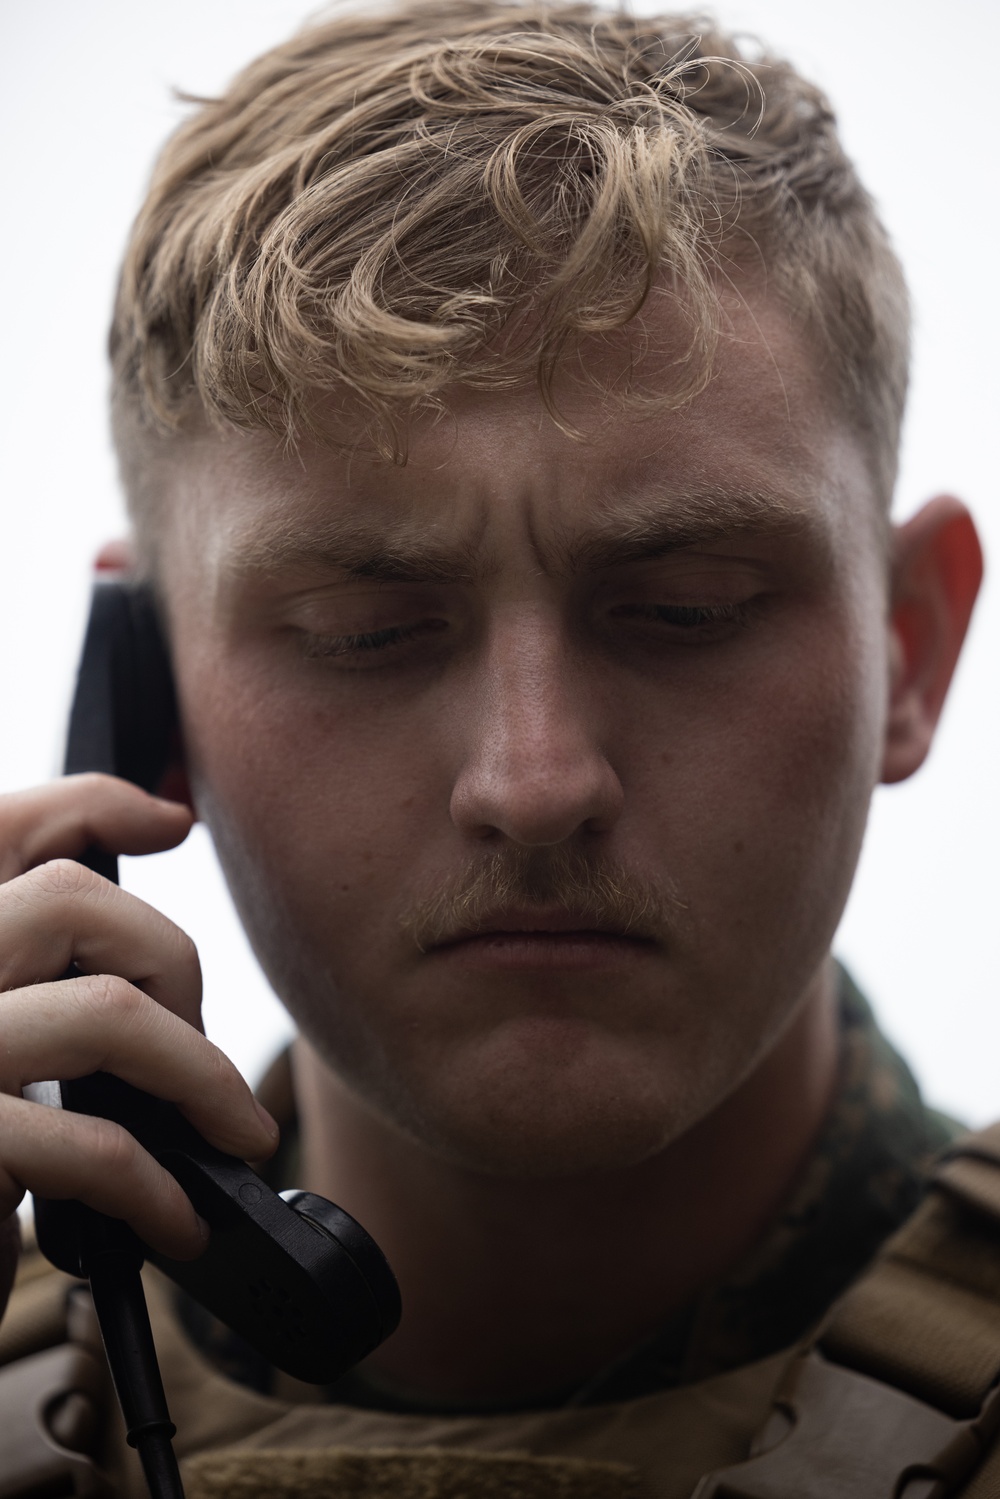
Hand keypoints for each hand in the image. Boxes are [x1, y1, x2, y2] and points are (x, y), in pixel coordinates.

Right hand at [0, 774, 277, 1312]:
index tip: (172, 820)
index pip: (2, 823)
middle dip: (172, 962)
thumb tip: (166, 815)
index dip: (91, 801)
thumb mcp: (5, 1026)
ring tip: (229, 1135)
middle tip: (193, 1041)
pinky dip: (163, 1187)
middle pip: (72, 902)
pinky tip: (178, 1220)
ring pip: (106, 1012)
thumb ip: (55, 931)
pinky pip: (95, 1146)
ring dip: (201, 1077)